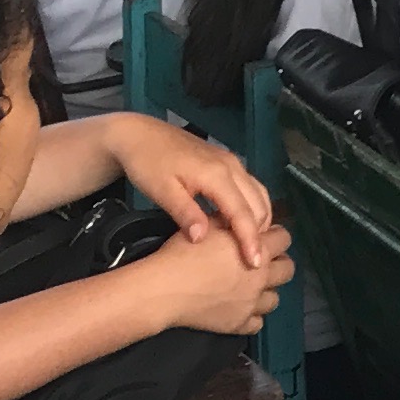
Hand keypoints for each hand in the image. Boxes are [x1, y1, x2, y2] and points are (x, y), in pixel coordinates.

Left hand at [104, 114, 274, 262]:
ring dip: (258, 220)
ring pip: (259, 194)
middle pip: (258, 204)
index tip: (255, 264)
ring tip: (248, 244)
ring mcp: (232, 162)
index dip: (251, 239)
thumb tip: (202, 239)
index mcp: (216, 175)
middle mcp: (232, 166)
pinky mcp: (228, 161)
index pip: (243, 212)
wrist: (139, 135)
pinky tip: (239, 222)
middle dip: (259, 233)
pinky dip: (252, 207)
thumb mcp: (161, 191)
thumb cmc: (147, 164)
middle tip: (251, 261)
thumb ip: (184, 213)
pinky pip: (251, 186)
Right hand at [146, 219, 292, 341]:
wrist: (165, 289)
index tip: (264, 237)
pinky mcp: (238, 324)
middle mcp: (261, 278)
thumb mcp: (209, 225)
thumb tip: (240, 221)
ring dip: (267, 292)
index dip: (275, 236)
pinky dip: (253, 316)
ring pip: (275, 299)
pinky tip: (242, 309)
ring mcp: (251, 304)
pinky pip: (257, 324)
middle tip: (262, 263)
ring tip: (252, 288)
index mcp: (258, 250)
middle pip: (288, 269)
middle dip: (279, 263)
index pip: (284, 239)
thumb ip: (232, 222)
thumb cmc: (184, 252)